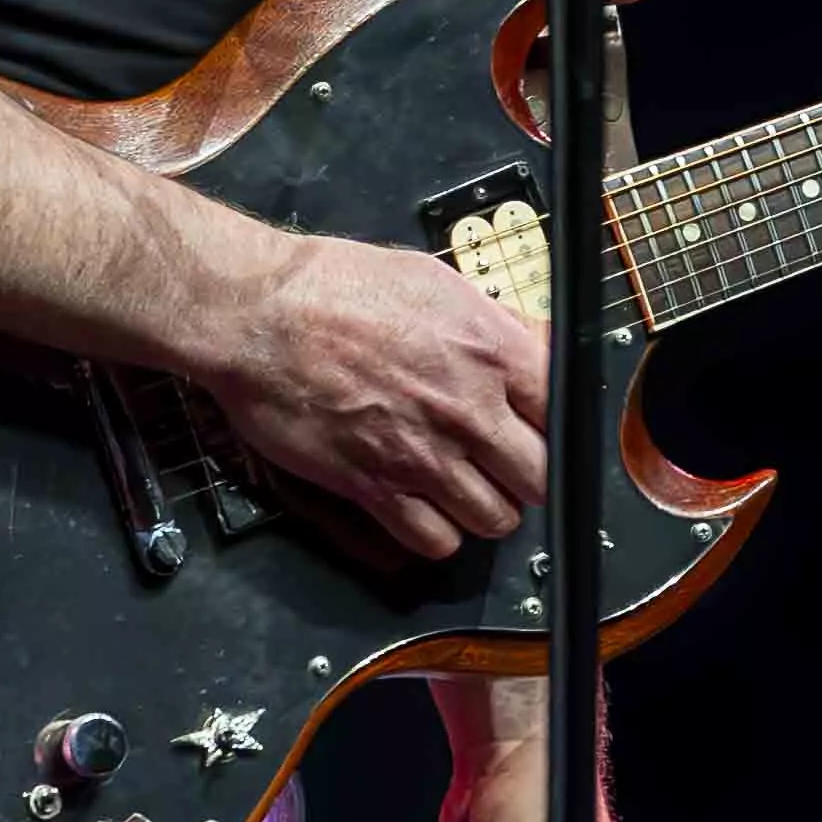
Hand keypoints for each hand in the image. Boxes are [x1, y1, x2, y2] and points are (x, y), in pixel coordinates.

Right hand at [200, 232, 545, 563]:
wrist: (255, 313)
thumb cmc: (331, 286)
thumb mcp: (432, 281)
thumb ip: (493, 323)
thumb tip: (537, 346)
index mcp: (489, 351)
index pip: (565, 414)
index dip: (556, 427)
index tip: (539, 430)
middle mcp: (465, 409)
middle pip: (539, 479)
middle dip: (524, 475)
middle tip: (502, 465)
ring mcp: (422, 454)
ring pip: (495, 519)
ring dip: (484, 508)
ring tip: (463, 488)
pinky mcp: (375, 486)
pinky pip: (435, 540)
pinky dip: (436, 533)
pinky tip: (423, 507)